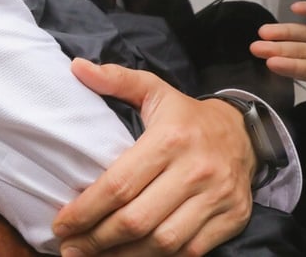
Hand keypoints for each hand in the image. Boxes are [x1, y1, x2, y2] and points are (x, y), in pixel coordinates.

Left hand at [53, 59, 255, 255]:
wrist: (244, 132)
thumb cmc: (186, 116)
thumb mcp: (154, 90)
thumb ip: (115, 80)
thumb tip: (77, 67)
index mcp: (170, 139)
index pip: (119, 185)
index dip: (86, 210)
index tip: (61, 223)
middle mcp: (196, 171)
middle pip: (137, 220)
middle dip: (97, 240)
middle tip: (70, 248)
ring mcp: (217, 198)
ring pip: (163, 242)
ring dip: (123, 256)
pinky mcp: (232, 219)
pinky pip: (190, 252)